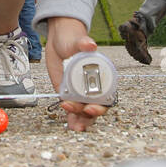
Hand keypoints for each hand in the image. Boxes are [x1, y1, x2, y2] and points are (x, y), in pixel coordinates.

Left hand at [44, 17, 108, 132]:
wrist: (59, 41)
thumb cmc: (73, 39)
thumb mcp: (78, 41)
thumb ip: (83, 43)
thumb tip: (90, 44)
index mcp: (101, 75)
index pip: (106, 95)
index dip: (101, 104)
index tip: (91, 107)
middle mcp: (92, 86)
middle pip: (96, 107)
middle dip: (89, 115)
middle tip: (81, 114)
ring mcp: (80, 92)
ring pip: (85, 112)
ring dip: (81, 121)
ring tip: (74, 126)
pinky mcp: (69, 94)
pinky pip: (72, 109)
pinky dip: (71, 118)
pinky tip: (69, 125)